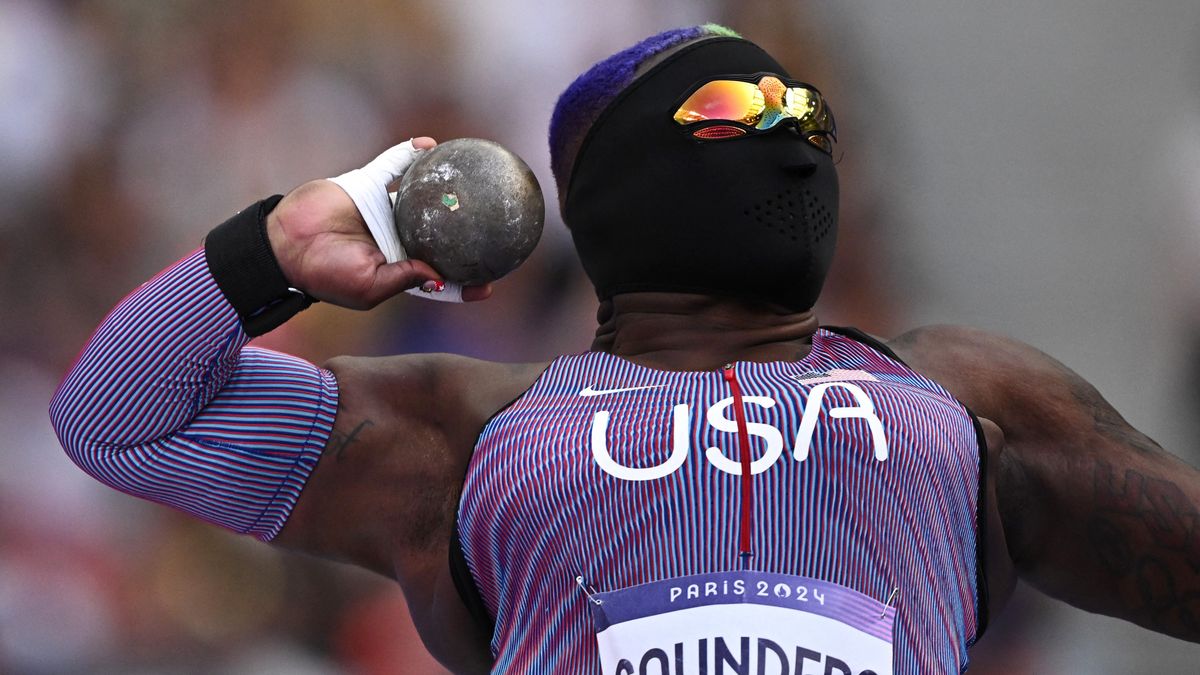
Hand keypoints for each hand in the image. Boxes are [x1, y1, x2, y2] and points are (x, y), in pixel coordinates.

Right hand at [266, 138, 491, 308]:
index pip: (439, 277)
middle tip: (497, 226)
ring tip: (474, 176)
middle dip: (467, 231)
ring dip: (446, 187)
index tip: (490, 284)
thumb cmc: (325, 273)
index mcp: (400, 267)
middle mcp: (398, 238)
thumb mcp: (367, 286)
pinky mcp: (368, 184)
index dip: (464, 281)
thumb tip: (438, 274)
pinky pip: (394, 164)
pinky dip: (411, 152)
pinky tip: (431, 144)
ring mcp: (385, 209)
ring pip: (423, 196)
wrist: (285, 243)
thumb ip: (403, 278)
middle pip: (440, 234)